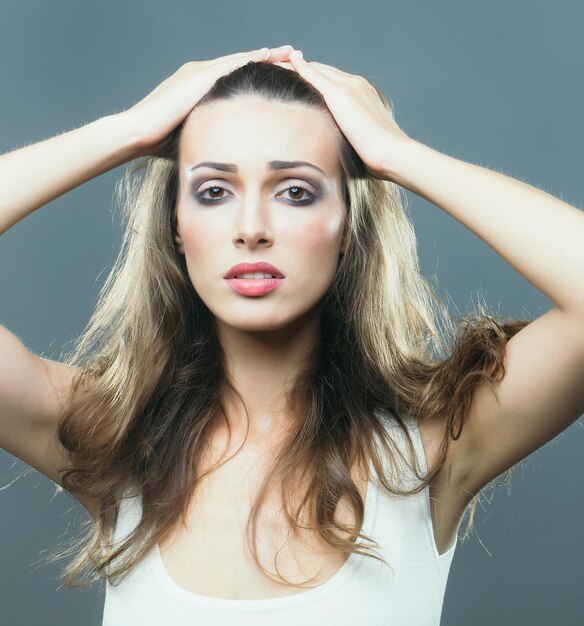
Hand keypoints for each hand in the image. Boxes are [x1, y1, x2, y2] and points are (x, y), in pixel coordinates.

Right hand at [117, 45, 295, 157]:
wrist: (137, 133)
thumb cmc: (160, 142)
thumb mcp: (194, 134)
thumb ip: (211, 135)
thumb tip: (227, 154)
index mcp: (198, 86)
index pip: (234, 76)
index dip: (257, 73)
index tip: (279, 73)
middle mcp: (199, 73)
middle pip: (241, 63)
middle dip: (268, 59)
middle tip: (292, 55)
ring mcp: (198, 73)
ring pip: (239, 59)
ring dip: (265, 55)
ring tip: (289, 52)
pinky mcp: (197, 78)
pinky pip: (230, 65)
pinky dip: (250, 59)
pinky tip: (268, 55)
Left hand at [276, 52, 412, 179]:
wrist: (391, 153)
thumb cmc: (379, 158)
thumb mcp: (360, 144)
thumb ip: (347, 140)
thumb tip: (337, 156)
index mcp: (363, 96)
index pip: (333, 82)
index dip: (315, 81)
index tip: (298, 84)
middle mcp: (356, 85)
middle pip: (323, 71)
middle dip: (303, 70)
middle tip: (281, 68)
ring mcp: (349, 86)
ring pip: (317, 69)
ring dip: (296, 65)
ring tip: (276, 64)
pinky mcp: (341, 94)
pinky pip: (314, 75)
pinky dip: (299, 67)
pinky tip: (285, 63)